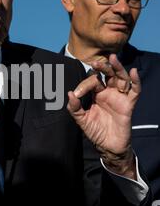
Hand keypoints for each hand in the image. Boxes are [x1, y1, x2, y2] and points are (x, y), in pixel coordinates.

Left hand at [67, 54, 140, 177]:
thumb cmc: (95, 132)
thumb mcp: (82, 120)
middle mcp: (109, 93)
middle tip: (95, 63)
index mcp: (97, 94)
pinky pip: (135, 91)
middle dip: (102, 67)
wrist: (107, 146)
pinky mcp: (128, 104)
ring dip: (118, 68)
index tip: (78, 93)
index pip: (92, 81)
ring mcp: (119, 97)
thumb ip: (74, 108)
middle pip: (108, 74)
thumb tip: (69, 94)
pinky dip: (136, 81)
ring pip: (121, 78)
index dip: (85, 84)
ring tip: (113, 59)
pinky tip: (134, 72)